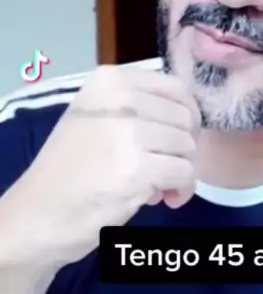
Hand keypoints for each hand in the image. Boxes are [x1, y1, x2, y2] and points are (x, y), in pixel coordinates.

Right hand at [10, 65, 200, 266]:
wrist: (40, 213)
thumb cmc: (70, 168)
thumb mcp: (96, 117)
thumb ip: (138, 108)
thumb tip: (190, 122)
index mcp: (109, 81)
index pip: (175, 87)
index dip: (186, 115)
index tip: (177, 138)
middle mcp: (120, 99)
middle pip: (185, 118)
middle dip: (184, 147)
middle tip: (165, 168)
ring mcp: (130, 133)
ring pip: (188, 146)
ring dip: (182, 170)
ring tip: (158, 185)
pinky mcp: (139, 168)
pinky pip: (185, 173)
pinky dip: (182, 190)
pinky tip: (164, 199)